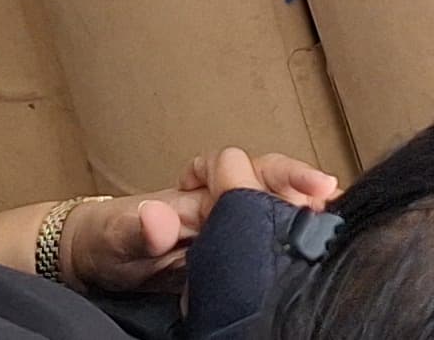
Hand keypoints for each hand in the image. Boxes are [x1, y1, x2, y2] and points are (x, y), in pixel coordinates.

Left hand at [52, 150, 341, 293]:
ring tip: (335, 223)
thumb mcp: (113, 236)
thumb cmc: (106, 241)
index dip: (282, 175)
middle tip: (336, 200)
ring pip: (274, 210)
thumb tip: (156, 217)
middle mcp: (220, 205)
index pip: (247, 170)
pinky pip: (266, 239)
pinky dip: (291, 239)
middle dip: (305, 187)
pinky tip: (312, 250)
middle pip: (271, 184)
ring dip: (304, 213)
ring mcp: (228, 229)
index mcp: (198, 195)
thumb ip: (137, 228)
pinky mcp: (230, 255)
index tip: (315, 187)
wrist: (97, 263)